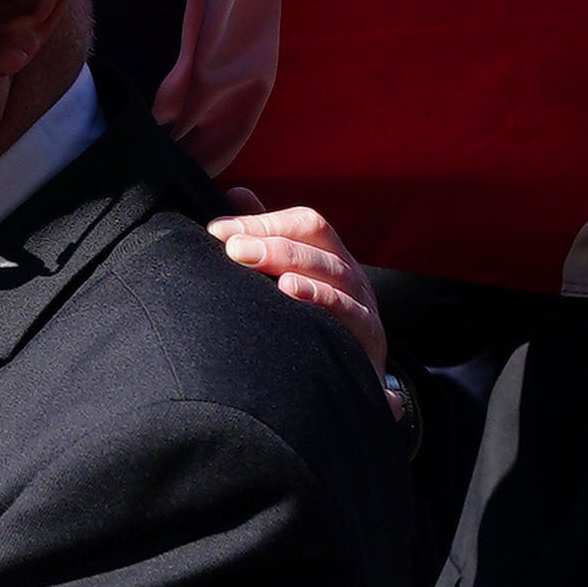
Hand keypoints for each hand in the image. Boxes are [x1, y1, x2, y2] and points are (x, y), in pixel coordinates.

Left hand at [208, 189, 386, 375]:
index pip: (304, 224)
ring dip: (289, 260)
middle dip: (269, 238)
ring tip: (249, 258)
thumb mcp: (293, 279)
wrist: (347, 393)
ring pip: (332, 271)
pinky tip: (288, 291)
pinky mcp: (369, 337)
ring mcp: (363, 304)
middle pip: (317, 240)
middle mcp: (350, 276)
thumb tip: (236, 193)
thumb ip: (268, 237)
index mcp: (332, 258)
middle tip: (229, 245)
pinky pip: (350, 311)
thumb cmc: (316, 328)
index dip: (262, 221)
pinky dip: (320, 298)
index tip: (218, 231)